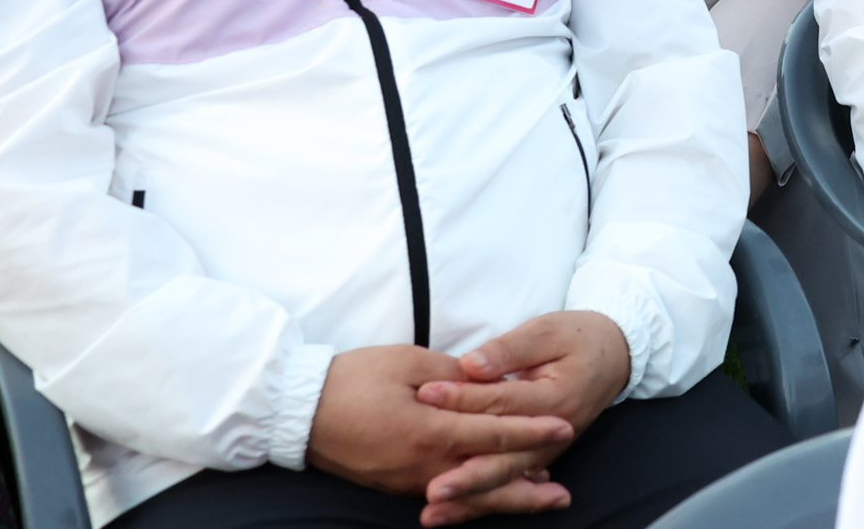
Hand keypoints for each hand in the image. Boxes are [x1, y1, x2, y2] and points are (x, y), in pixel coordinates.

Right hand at [307, 344, 574, 510]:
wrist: (300, 410)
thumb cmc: (354, 378)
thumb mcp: (408, 362)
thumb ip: (454, 377)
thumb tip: (487, 385)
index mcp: (430, 430)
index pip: (493, 433)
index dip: (531, 431)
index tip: (564, 427)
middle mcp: (424, 466)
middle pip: (488, 480)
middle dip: (529, 487)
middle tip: (564, 493)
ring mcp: (409, 481)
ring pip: (469, 496)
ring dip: (506, 498)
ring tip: (539, 500)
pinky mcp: (396, 486)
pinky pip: (446, 496)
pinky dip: (474, 498)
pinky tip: (490, 494)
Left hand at [414, 312, 632, 524]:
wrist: (616, 355)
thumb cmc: (578, 337)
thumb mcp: (546, 330)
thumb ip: (508, 350)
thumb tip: (471, 365)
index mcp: (555, 397)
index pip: (501, 401)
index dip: (462, 398)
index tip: (426, 395)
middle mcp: (554, 432)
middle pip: (505, 458)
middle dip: (466, 477)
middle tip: (432, 491)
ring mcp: (548, 448)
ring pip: (507, 478)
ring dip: (471, 498)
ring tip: (435, 512)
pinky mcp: (541, 454)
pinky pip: (511, 481)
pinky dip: (484, 499)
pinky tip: (455, 511)